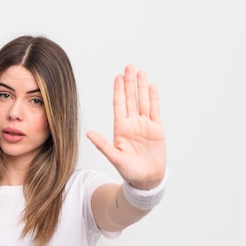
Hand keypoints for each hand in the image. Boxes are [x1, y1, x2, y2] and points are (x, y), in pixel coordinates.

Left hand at [86, 64, 165, 188]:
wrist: (146, 179)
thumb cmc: (129, 171)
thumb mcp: (114, 157)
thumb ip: (102, 144)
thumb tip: (88, 133)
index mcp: (120, 128)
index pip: (119, 104)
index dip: (118, 90)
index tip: (118, 76)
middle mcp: (132, 123)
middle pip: (130, 98)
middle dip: (129, 82)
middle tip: (129, 66)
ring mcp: (144, 125)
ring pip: (143, 101)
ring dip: (142, 87)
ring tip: (141, 72)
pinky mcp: (156, 129)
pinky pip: (155, 110)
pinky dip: (154, 98)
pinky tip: (152, 86)